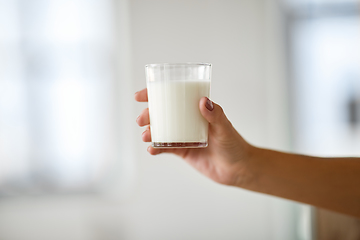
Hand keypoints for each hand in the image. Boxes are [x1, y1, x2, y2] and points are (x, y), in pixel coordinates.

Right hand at [135, 88, 253, 186]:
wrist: (237, 169)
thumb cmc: (234, 145)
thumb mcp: (225, 128)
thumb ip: (215, 115)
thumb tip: (203, 101)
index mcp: (196, 110)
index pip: (174, 97)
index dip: (155, 94)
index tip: (141, 95)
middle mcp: (187, 121)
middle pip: (162, 114)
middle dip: (148, 115)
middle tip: (142, 119)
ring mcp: (183, 136)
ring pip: (161, 131)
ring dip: (149, 131)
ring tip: (146, 136)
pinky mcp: (183, 151)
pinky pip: (165, 148)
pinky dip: (156, 148)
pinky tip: (152, 149)